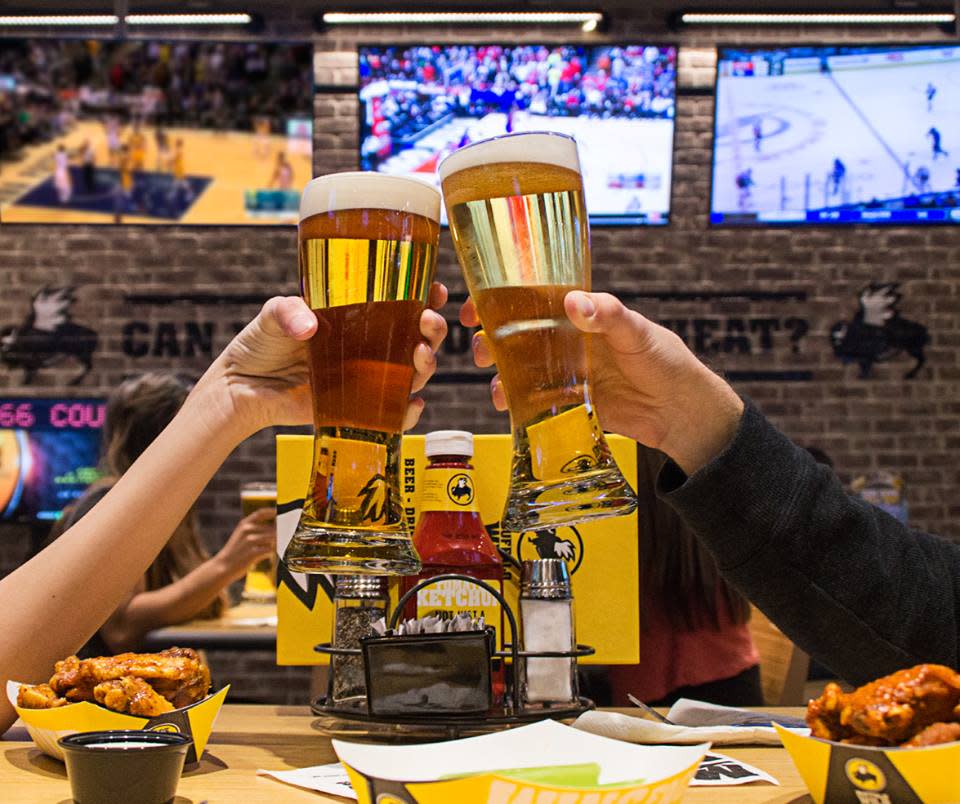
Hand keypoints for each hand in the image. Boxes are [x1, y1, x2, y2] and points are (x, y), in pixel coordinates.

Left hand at [195, 283, 447, 438]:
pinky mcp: (358, 408)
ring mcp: (366, 377)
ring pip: (413, 373)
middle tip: (427, 322)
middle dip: (433, 329)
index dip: (427, 296)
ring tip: (420, 355)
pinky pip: (392, 412)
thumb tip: (310, 325)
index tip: (436, 289)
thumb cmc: (259, 343)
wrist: (240, 387)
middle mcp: (369, 346)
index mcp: (357, 316)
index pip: (402, 302)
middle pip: (418, 338)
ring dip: (427, 364)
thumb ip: (288, 313)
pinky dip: (407, 412)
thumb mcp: (273, 315)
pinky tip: (411, 404)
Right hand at [214, 507, 276, 581]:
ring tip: (268, 550)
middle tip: (279, 541)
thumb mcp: (241, 535)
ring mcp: (250, 540)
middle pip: (272, 529)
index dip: (273, 511)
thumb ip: (255, 529)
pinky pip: (270, 550)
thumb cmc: (235, 552)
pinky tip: (264, 556)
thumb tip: (277, 526)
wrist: (222, 567)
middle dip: (278, 535)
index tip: (281, 513)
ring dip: (274, 545)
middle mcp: (247, 529)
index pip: (261, 513)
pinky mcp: (253, 552)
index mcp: (244, 524)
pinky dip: (270, 553)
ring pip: (273, 539)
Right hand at [462, 291, 743, 474]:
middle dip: (491, 341)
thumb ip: (609, 316)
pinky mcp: (568, 403)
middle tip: (479, 350)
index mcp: (582, 315)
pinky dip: (517, 403)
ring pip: (520, 369)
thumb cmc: (666, 362)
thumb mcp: (638, 333)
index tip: (475, 306)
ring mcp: (566, 373)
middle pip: (518, 336)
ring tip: (494, 385)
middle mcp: (568, 342)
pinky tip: (508, 406)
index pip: (533, 299)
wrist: (681, 414)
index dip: (500, 299)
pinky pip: (534, 401)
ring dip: (500, 374)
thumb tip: (574, 302)